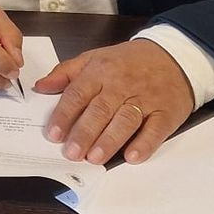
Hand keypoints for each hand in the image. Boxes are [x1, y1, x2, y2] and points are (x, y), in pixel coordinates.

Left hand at [33, 39, 194, 164]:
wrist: (173, 55)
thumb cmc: (129, 60)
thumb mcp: (95, 57)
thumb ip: (66, 73)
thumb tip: (41, 87)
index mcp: (100, 71)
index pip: (78, 94)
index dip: (64, 114)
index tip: (53, 134)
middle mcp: (122, 84)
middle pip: (100, 110)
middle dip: (84, 132)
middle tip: (71, 152)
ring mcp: (145, 98)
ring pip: (125, 120)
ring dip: (109, 140)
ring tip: (94, 157)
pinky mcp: (166, 112)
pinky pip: (155, 129)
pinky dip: (144, 143)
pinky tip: (132, 155)